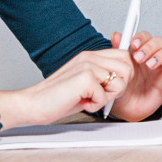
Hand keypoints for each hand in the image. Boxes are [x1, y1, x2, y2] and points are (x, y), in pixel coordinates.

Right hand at [0, 48, 134, 128]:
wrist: (34, 104)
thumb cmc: (57, 98)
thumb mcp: (85, 84)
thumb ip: (103, 78)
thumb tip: (123, 79)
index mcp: (90, 56)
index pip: (123, 56)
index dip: (124, 74)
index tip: (112, 87)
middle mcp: (89, 57)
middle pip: (127, 68)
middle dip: (118, 87)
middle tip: (99, 95)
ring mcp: (87, 65)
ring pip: (120, 82)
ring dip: (106, 97)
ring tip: (88, 98)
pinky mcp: (85, 78)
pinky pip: (105, 96)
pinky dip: (95, 105)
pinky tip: (80, 102)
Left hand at [105, 30, 161, 120]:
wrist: (125, 109)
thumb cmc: (122, 89)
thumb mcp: (116, 70)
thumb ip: (118, 51)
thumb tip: (117, 35)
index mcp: (139, 52)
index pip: (145, 37)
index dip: (141, 38)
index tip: (134, 44)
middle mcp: (152, 57)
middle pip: (159, 41)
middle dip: (150, 47)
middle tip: (139, 58)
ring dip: (161, 55)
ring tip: (150, 65)